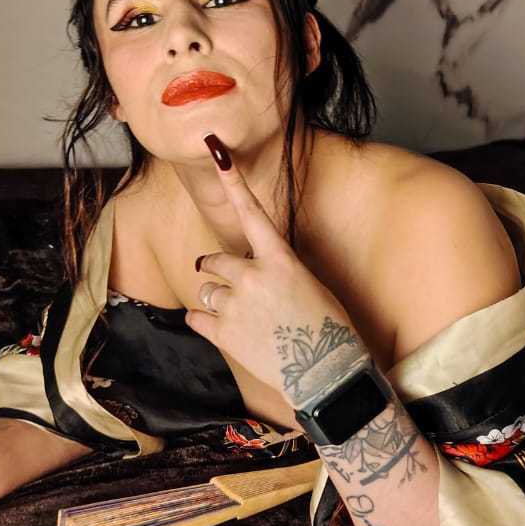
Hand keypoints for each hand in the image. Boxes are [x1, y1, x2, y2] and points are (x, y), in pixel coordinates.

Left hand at [185, 135, 369, 409]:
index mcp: (281, 260)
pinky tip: (223, 329)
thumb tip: (257, 272)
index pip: (251, 213)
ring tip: (236, 315)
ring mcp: (234, 305)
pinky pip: (195, 317)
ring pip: (205, 289)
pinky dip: (203, 321)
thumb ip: (278, 272)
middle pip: (214, 259)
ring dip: (214, 297)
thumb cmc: (329, 330)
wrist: (326, 374)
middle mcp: (252, 276)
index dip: (233, 182)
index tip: (217, 151)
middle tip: (229, 282)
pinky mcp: (222, 334)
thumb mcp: (310, 287)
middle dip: (217, 269)